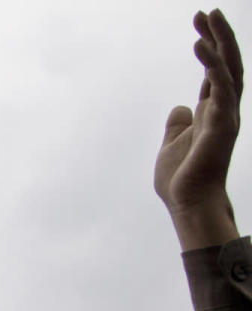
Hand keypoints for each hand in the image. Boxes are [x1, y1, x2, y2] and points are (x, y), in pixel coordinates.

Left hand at [154, 10, 241, 249]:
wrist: (188, 203)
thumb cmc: (182, 178)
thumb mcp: (173, 143)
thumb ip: (178, 123)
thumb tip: (180, 108)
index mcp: (212, 112)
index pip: (214, 72)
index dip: (210, 46)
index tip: (200, 23)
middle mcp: (224, 110)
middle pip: (225, 64)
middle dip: (218, 35)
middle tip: (207, 11)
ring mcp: (226, 116)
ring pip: (227, 69)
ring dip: (218, 41)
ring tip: (207, 17)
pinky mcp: (222, 124)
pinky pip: (220, 87)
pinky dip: (210, 65)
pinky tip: (200, 45)